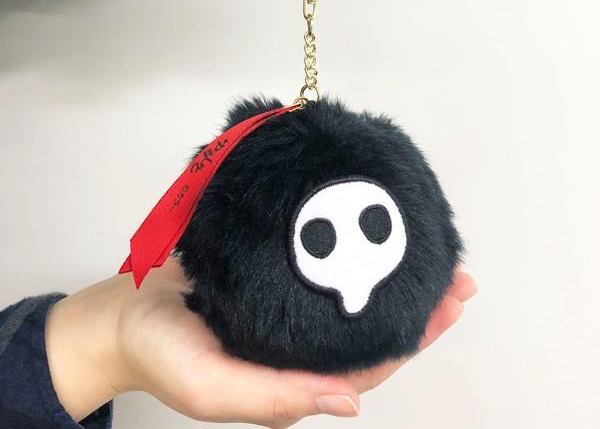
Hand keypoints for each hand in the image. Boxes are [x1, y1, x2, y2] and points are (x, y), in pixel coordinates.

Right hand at [46, 258, 475, 426]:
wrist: (125, 310)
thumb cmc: (162, 354)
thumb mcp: (213, 388)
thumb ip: (277, 398)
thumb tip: (350, 402)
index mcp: (295, 373)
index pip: (369, 360)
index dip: (416, 337)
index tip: (452, 303)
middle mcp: (299, 339)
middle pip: (368, 321)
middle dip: (417, 301)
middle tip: (456, 271)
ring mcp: (287, 305)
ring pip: (347, 289)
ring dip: (385, 269)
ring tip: (423, 245)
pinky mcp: (270, 273)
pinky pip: (316, 261)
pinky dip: (344, 246)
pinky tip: (359, 226)